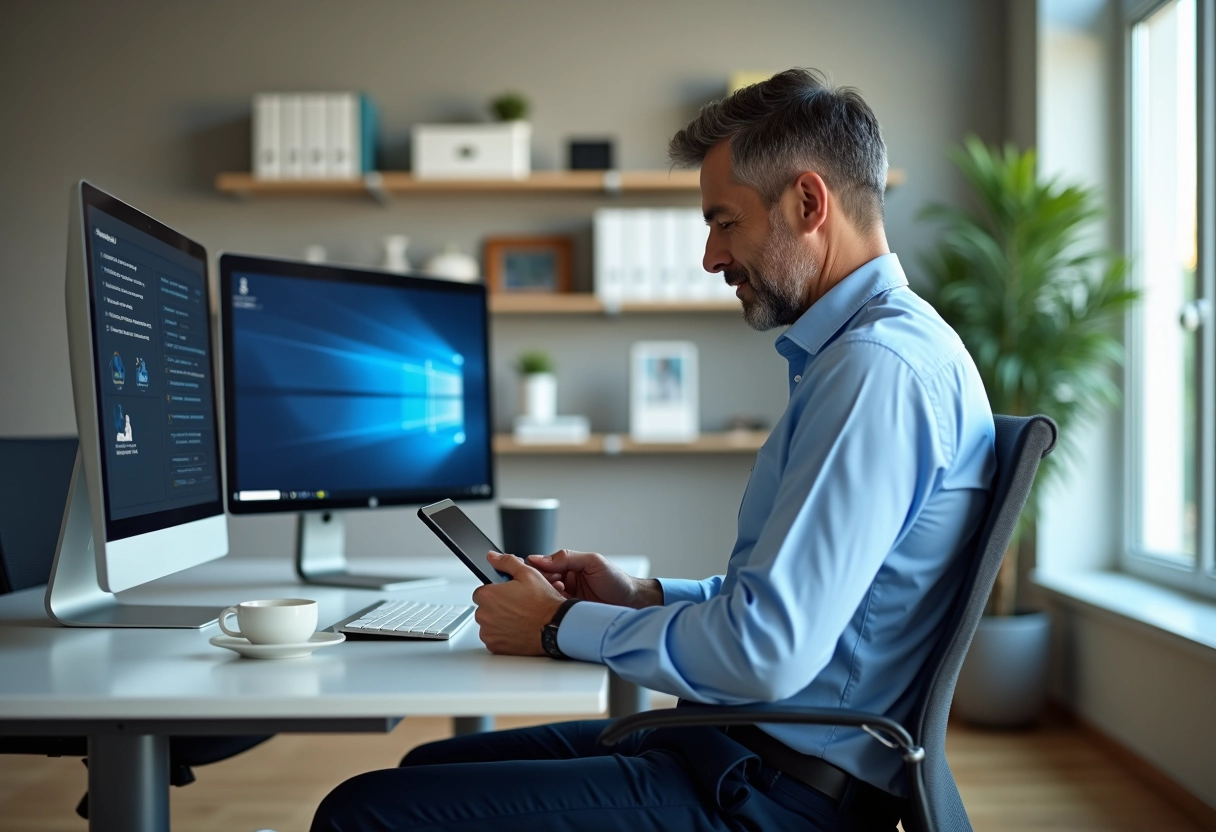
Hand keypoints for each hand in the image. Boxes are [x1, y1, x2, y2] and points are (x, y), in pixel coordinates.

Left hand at [471, 552, 564, 655]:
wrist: (556, 627)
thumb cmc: (544, 603)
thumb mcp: (528, 573)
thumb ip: (506, 562)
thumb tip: (492, 557)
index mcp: (488, 595)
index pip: (481, 591)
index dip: (496, 591)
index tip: (508, 594)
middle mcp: (484, 615)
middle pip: (484, 608)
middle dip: (497, 606)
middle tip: (517, 605)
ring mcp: (489, 633)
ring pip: (488, 624)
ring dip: (499, 621)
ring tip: (519, 618)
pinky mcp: (495, 647)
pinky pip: (494, 638)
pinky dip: (503, 635)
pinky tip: (517, 629)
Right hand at [526, 550, 662, 608]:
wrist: (632, 602)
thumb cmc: (617, 581)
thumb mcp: (593, 562)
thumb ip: (568, 557)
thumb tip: (541, 559)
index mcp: (568, 565)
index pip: (544, 565)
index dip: (538, 570)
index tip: (539, 575)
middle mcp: (564, 580)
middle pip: (541, 581)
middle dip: (542, 585)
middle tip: (555, 587)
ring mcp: (566, 597)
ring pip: (545, 596)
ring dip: (548, 597)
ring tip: (561, 597)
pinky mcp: (568, 612)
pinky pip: (554, 610)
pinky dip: (554, 609)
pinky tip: (560, 609)